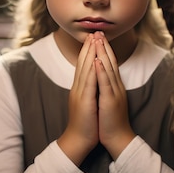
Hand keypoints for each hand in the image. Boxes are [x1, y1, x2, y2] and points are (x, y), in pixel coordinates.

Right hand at [58, 33, 99, 164]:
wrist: (78, 140)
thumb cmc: (84, 124)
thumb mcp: (85, 103)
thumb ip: (87, 90)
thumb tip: (91, 81)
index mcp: (79, 88)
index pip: (83, 65)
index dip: (88, 51)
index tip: (93, 38)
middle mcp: (78, 88)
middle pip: (83, 63)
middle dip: (89, 47)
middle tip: (93, 32)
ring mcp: (80, 93)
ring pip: (85, 69)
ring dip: (90, 53)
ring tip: (94, 39)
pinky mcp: (84, 101)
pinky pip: (89, 82)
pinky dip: (92, 70)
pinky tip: (96, 60)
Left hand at [94, 33, 133, 159]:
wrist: (118, 138)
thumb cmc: (110, 121)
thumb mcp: (108, 100)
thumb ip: (105, 87)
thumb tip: (100, 76)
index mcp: (114, 86)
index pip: (109, 64)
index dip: (104, 50)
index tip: (97, 37)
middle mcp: (116, 86)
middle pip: (110, 62)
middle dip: (103, 46)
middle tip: (98, 31)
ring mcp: (114, 92)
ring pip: (108, 69)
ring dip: (103, 53)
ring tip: (98, 39)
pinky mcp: (110, 101)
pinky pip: (106, 83)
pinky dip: (101, 71)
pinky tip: (97, 61)